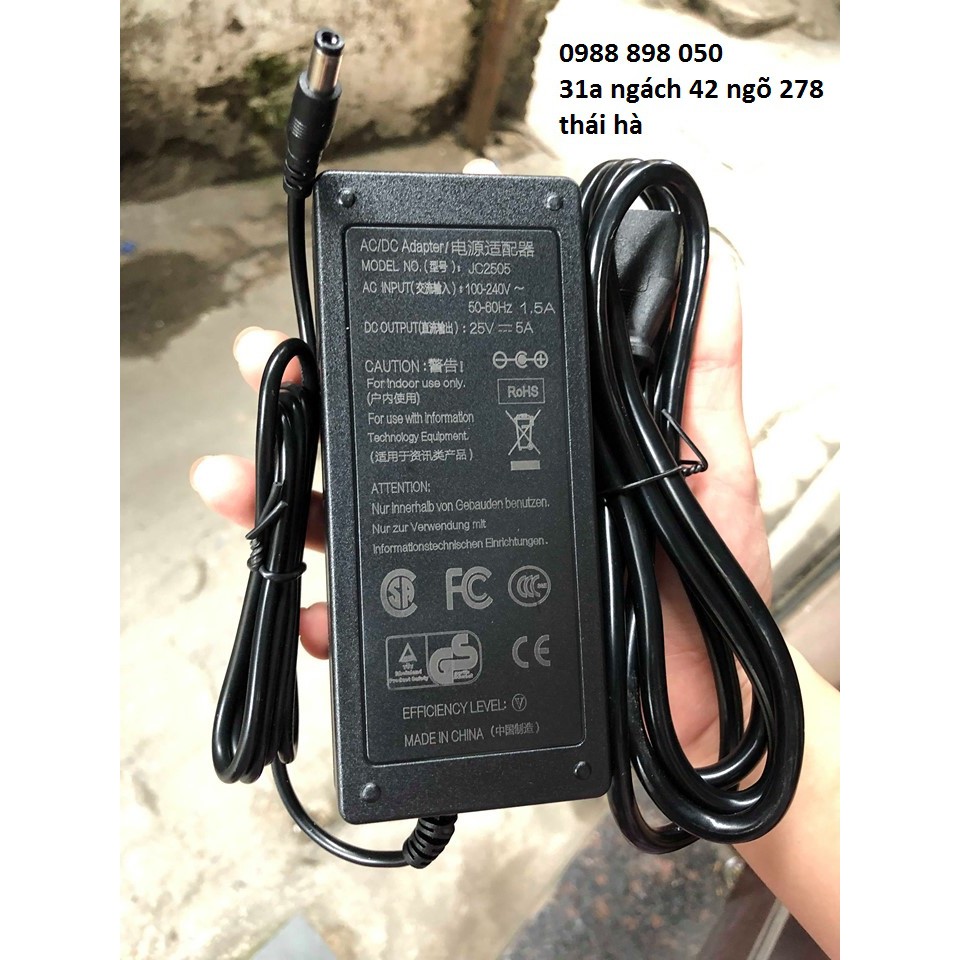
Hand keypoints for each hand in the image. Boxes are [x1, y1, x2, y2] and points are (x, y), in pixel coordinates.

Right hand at [190, 249, 768, 766]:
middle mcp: (482, 495)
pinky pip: (372, 625)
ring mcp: (459, 563)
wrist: (694, 703)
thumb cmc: (701, 584)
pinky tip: (312, 612)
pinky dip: (331, 618)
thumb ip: (704, 373)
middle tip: (265, 368)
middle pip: (379, 440)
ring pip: (353, 521)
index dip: (393, 338)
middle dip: (307, 401)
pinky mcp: (448, 632)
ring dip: (285, 499)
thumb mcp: (710, 465)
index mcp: (529, 446)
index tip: (348, 298)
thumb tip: (710, 269)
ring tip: (238, 481)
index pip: (449, 381)